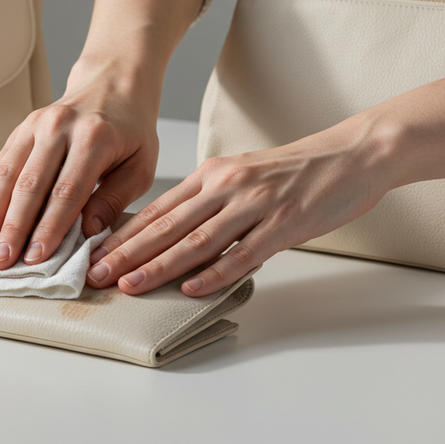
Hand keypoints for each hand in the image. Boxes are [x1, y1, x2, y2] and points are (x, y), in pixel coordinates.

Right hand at [0, 64, 159, 269]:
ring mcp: (35, 124)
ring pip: (7, 173)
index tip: (35, 257)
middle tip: (1, 261)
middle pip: (30, 184)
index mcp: (94, 137)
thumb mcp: (140, 167)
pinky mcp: (21, 129)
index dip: (49, 227)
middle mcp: (59, 127)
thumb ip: (115, 199)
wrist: (113, 85)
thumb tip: (87, 232)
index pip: (67, 191)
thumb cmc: (130, 132)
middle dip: (13, 228)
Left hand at [86, 119, 394, 295]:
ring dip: (159, 266)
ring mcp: (255, 205)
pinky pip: (243, 253)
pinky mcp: (284, 223)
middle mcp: (227, 186)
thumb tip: (170, 236)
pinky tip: (191, 289)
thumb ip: (207, 203)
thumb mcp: (241, 178)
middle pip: (167, 225)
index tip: (94, 256)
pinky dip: (214, 272)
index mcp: (212, 174)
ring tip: (129, 285)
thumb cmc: (295, 172)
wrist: (351, 155)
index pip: (157, 210)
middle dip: (126, 253)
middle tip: (95, 275)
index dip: (123, 235)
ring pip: (197, 240)